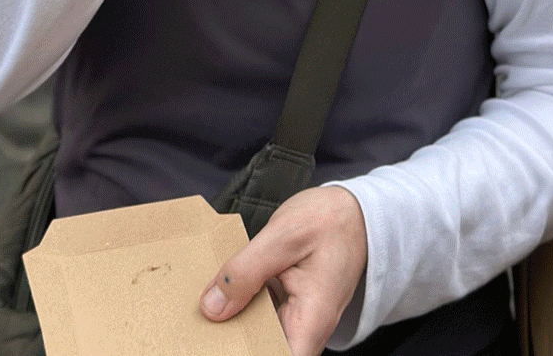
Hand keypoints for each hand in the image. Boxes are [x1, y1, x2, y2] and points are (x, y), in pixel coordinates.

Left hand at [200, 187, 367, 355]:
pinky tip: (218, 294)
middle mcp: (304, 329)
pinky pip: (259, 317)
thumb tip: (211, 308)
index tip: (217, 345)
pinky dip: (239, 307)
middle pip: (262, 352)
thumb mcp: (284, 235)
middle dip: (232, 341)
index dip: (246, 355)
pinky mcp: (286, 307)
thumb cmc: (330, 220)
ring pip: (257, 337)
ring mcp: (295, 320)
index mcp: (311, 321)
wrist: (353, 210)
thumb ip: (247, 270)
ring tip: (203, 312)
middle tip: (199, 329)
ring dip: (231, 325)